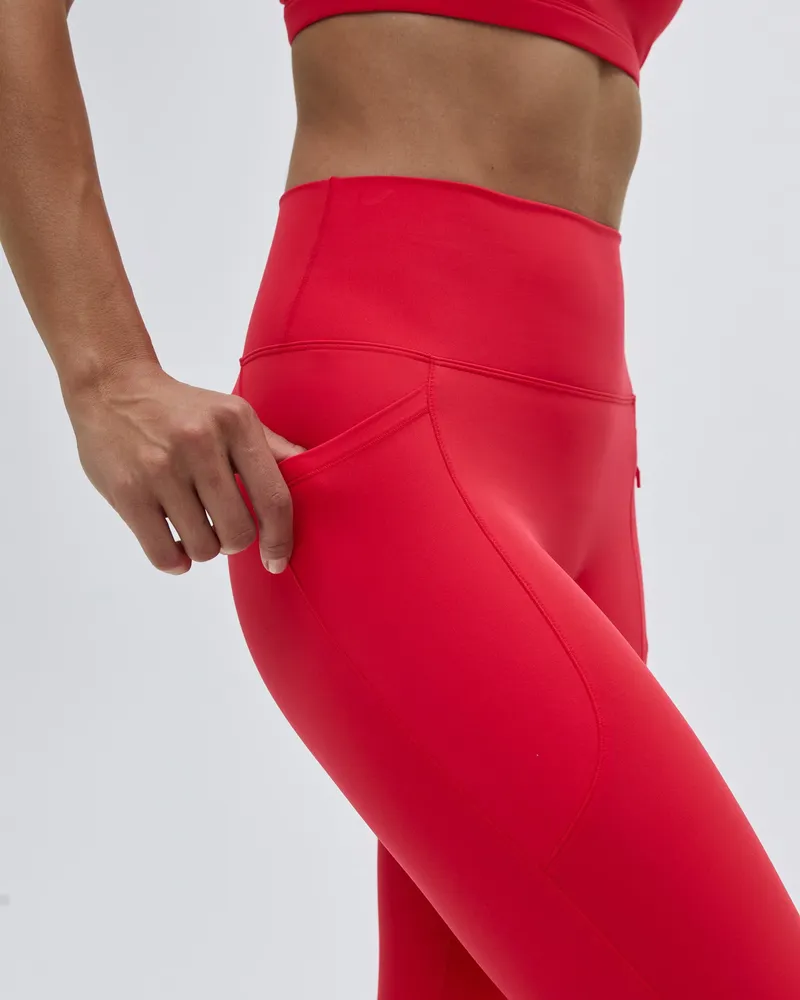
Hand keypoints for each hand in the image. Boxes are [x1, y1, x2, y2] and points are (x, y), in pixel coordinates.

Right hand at [62, 360, 304, 574]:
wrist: (111, 387)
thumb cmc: (182, 409)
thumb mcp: (232, 414)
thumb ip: (272, 448)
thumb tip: (314, 469)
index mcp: (235, 423)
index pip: (274, 498)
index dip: (280, 538)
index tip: (277, 560)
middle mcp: (200, 444)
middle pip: (238, 531)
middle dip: (234, 541)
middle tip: (222, 526)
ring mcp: (161, 469)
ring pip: (202, 546)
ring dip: (202, 548)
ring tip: (193, 525)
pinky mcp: (128, 492)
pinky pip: (164, 554)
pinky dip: (175, 560)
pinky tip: (174, 543)